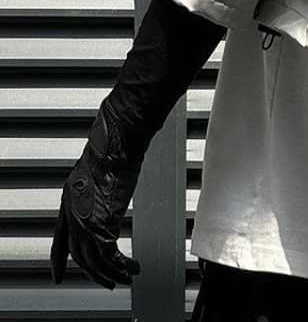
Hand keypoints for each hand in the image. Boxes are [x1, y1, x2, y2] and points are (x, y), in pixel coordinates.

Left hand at [50, 98, 144, 288]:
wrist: (115, 143)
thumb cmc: (110, 148)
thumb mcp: (94, 173)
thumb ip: (94, 192)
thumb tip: (104, 199)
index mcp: (68, 203)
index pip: (59, 240)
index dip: (58, 261)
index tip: (57, 276)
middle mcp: (73, 215)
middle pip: (80, 255)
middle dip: (94, 274)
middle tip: (109, 282)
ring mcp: (86, 220)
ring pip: (94, 260)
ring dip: (112, 273)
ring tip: (127, 276)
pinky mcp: (103, 223)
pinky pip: (111, 255)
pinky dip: (122, 264)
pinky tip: (132, 266)